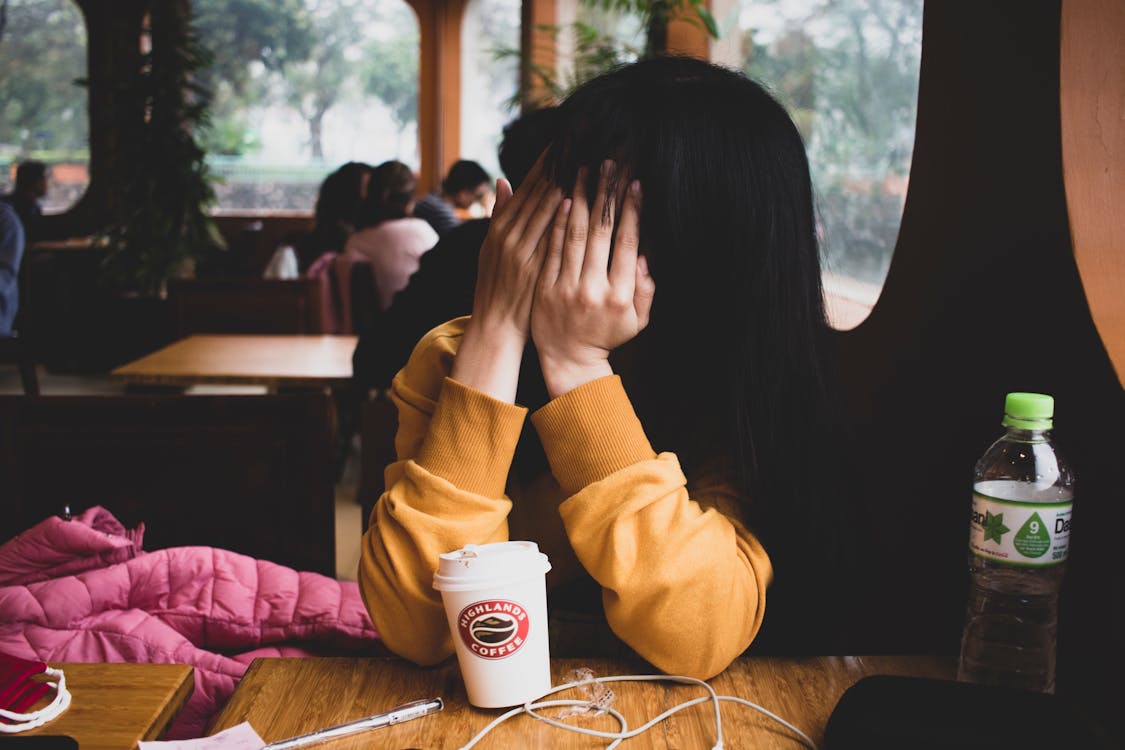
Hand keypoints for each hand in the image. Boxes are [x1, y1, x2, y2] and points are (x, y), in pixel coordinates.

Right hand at [452, 159, 562, 401]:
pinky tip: (573, 199)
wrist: (496, 327)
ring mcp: (520, 252)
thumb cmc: (497, 286)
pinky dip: (559, 217)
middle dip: (559, 164)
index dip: (545, 162)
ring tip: (582, 159)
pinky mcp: (532, 269)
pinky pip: (548, 238)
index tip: (563, 139)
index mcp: (500, 227)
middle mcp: (508, 236)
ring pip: (542, 209)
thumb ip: (500, 215)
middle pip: (537, 191)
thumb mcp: (491, 248)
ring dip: (564, 183)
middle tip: (579, 139)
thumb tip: (502, 181)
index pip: (527, 186)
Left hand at [532, 160, 656, 398]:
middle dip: (606, 194)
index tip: (635, 183)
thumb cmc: (607, 336)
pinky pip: (552, 248)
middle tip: (608, 164)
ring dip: (581, 199)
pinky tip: (563, 198)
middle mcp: (593, 289)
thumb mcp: (637, 320)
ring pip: (575, 235)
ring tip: (584, 171)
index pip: (626, 243)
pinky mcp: (545, 287)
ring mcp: (566, 288)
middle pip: (601, 232)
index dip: (631, 210)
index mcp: (620, 295)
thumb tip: (645, 256)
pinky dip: (558, 222)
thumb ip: (645, 290)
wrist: (569, 360)